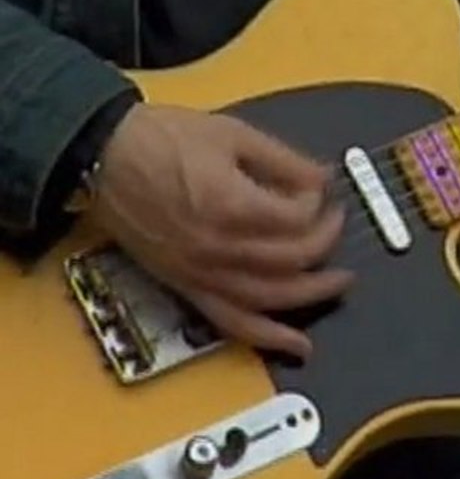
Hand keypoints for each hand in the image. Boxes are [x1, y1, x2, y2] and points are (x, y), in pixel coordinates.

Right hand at [90, 103, 352, 358]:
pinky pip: (233, 323)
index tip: (318, 189)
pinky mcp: (186, 286)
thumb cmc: (161, 139)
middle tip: (336, 223)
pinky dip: (268, 337)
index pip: (298, 218)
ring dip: (312, 294)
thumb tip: (323, 177)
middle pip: (293, 259)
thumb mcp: (232, 134)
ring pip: (272, 298)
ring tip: (339, 283)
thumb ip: (284, 160)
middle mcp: (220, 248)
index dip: (318, 202)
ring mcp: (201, 273)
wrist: (101, 157)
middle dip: (325, 241)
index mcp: (233, 205)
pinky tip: (298, 345)